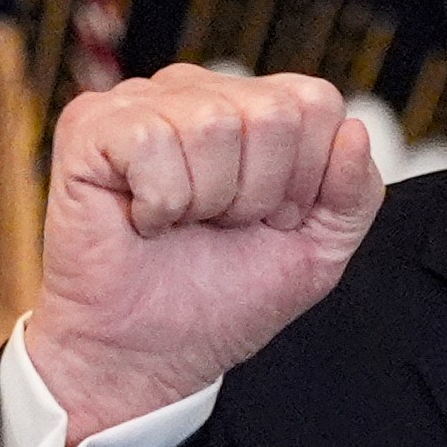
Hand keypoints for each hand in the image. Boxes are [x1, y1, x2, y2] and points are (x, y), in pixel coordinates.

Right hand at [24, 64, 383, 446]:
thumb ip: (356, 192)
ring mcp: (143, 102)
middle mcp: (201, 92)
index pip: (317, 102)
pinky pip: (151, 141)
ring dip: (206, 201)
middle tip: (223, 225)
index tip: (274, 219)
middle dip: (259, 193)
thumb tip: (354, 131)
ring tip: (183, 223)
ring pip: (213, 124)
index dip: (307, 177)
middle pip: (274, 113)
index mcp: (257, 108)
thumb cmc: (223, 297)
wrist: (149, 354)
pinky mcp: (91, 125)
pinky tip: (144, 218)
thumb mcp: (319, 250)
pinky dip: (158, 203)